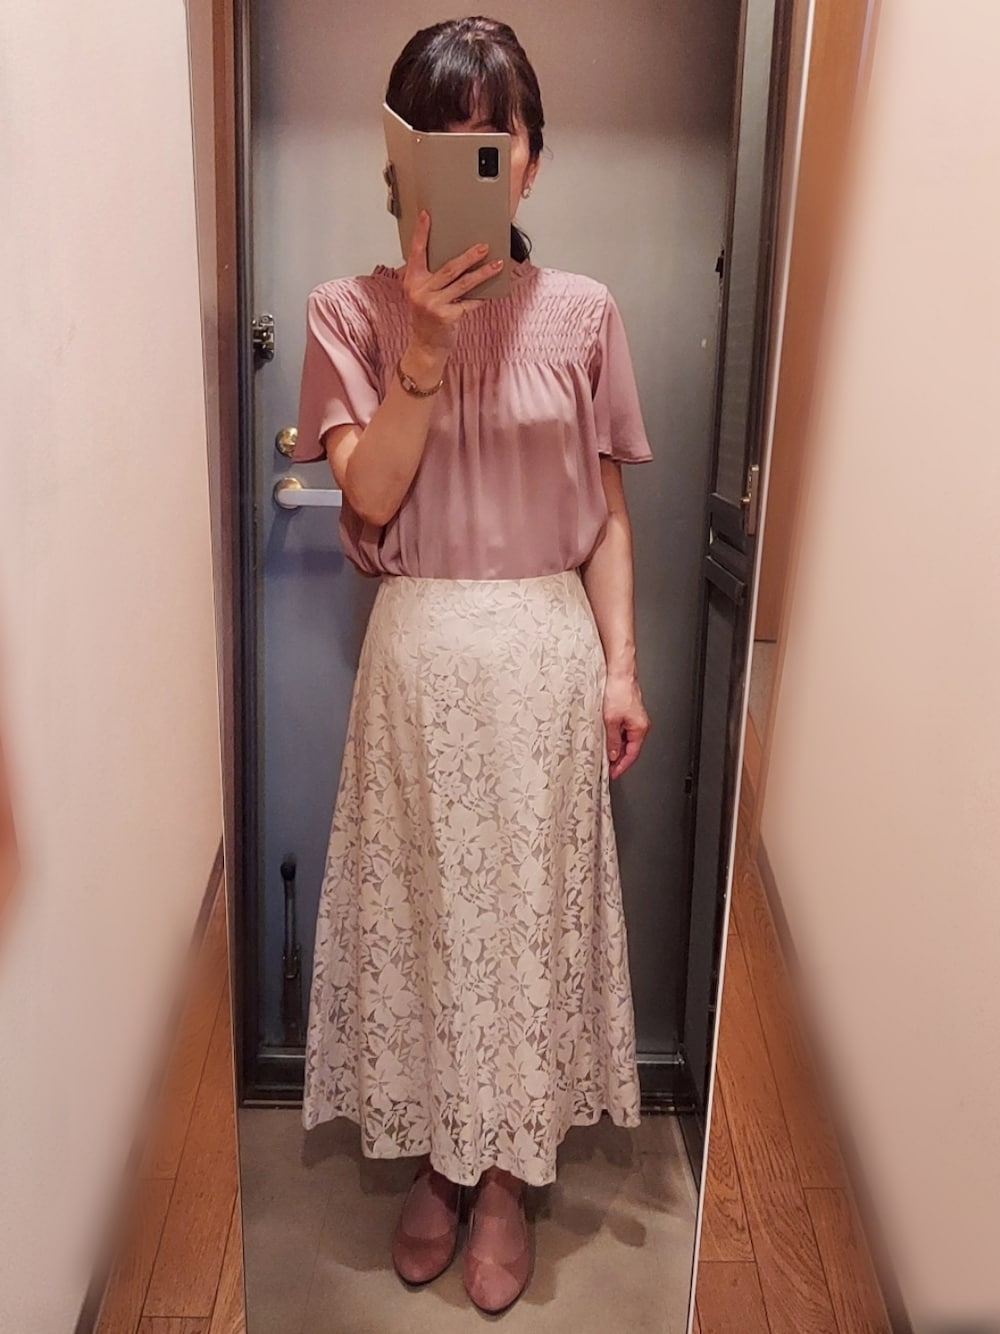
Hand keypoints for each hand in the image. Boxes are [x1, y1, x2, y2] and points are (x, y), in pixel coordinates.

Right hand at [402, 209, 503, 352]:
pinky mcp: (446, 317)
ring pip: (463, 284)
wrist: (426, 346)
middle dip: (469, 256)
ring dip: (482, 273)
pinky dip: (481, 297)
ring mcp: (433, 304)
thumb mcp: (422, 294)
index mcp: (412, 281)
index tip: (427, 215)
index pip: (416, 252)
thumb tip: (458, 258)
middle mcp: (420, 291)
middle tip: (484, 246)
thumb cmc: (427, 317)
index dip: (421, 233)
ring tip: (497, 264)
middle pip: (449, 268)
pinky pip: (469, 303)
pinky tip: (493, 290)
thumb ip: (431, 278)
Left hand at [602, 673, 650, 780]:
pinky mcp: (628, 712)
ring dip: (616, 747)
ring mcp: (634, 718)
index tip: (614, 773)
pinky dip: (615, 737)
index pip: (632, 754)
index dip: (622, 766)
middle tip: (608, 768)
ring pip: (625, 739)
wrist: (618, 673)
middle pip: (630, 748)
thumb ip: (613, 740)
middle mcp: (640, 724)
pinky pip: (623, 730)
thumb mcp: (611, 720)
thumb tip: (613, 755)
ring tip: (605, 755)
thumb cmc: (618, 691)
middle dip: (619, 759)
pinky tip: (606, 739)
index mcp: (640, 728)